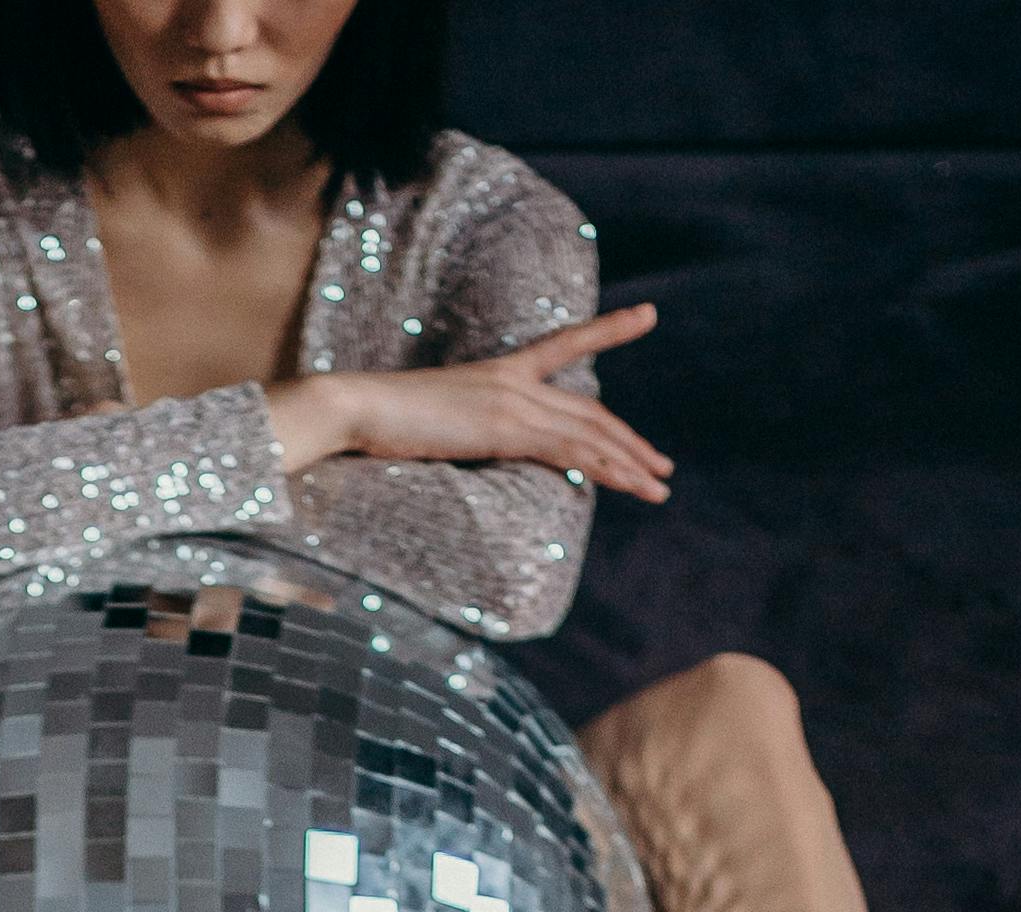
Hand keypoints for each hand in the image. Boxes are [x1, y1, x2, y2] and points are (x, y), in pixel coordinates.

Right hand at [270, 305, 670, 502]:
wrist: (357, 407)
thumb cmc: (380, 419)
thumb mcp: (433, 419)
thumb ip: (464, 426)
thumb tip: (470, 445)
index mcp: (499, 370)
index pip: (566, 345)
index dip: (610, 330)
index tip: (648, 316)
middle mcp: (514, 381)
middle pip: (590, 412)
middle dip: (631, 443)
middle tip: (663, 467)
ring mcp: (511, 402)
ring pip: (588, 434)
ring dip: (629, 463)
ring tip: (659, 486)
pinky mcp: (504, 427)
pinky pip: (568, 450)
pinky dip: (604, 467)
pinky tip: (629, 482)